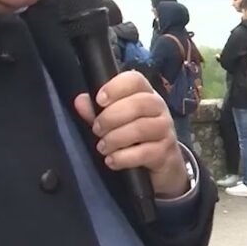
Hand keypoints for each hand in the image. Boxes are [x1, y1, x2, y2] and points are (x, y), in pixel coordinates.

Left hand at [74, 71, 187, 197]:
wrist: (162, 165)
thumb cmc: (134, 138)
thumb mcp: (114, 123)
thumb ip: (96, 112)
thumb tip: (80, 101)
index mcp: (145, 94)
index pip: (135, 80)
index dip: (116, 87)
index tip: (99, 100)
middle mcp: (159, 108)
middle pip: (139, 103)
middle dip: (111, 117)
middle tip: (97, 129)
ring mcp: (165, 130)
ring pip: (141, 128)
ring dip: (116, 138)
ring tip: (102, 147)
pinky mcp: (166, 152)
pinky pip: (145, 152)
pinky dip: (124, 157)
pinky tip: (112, 160)